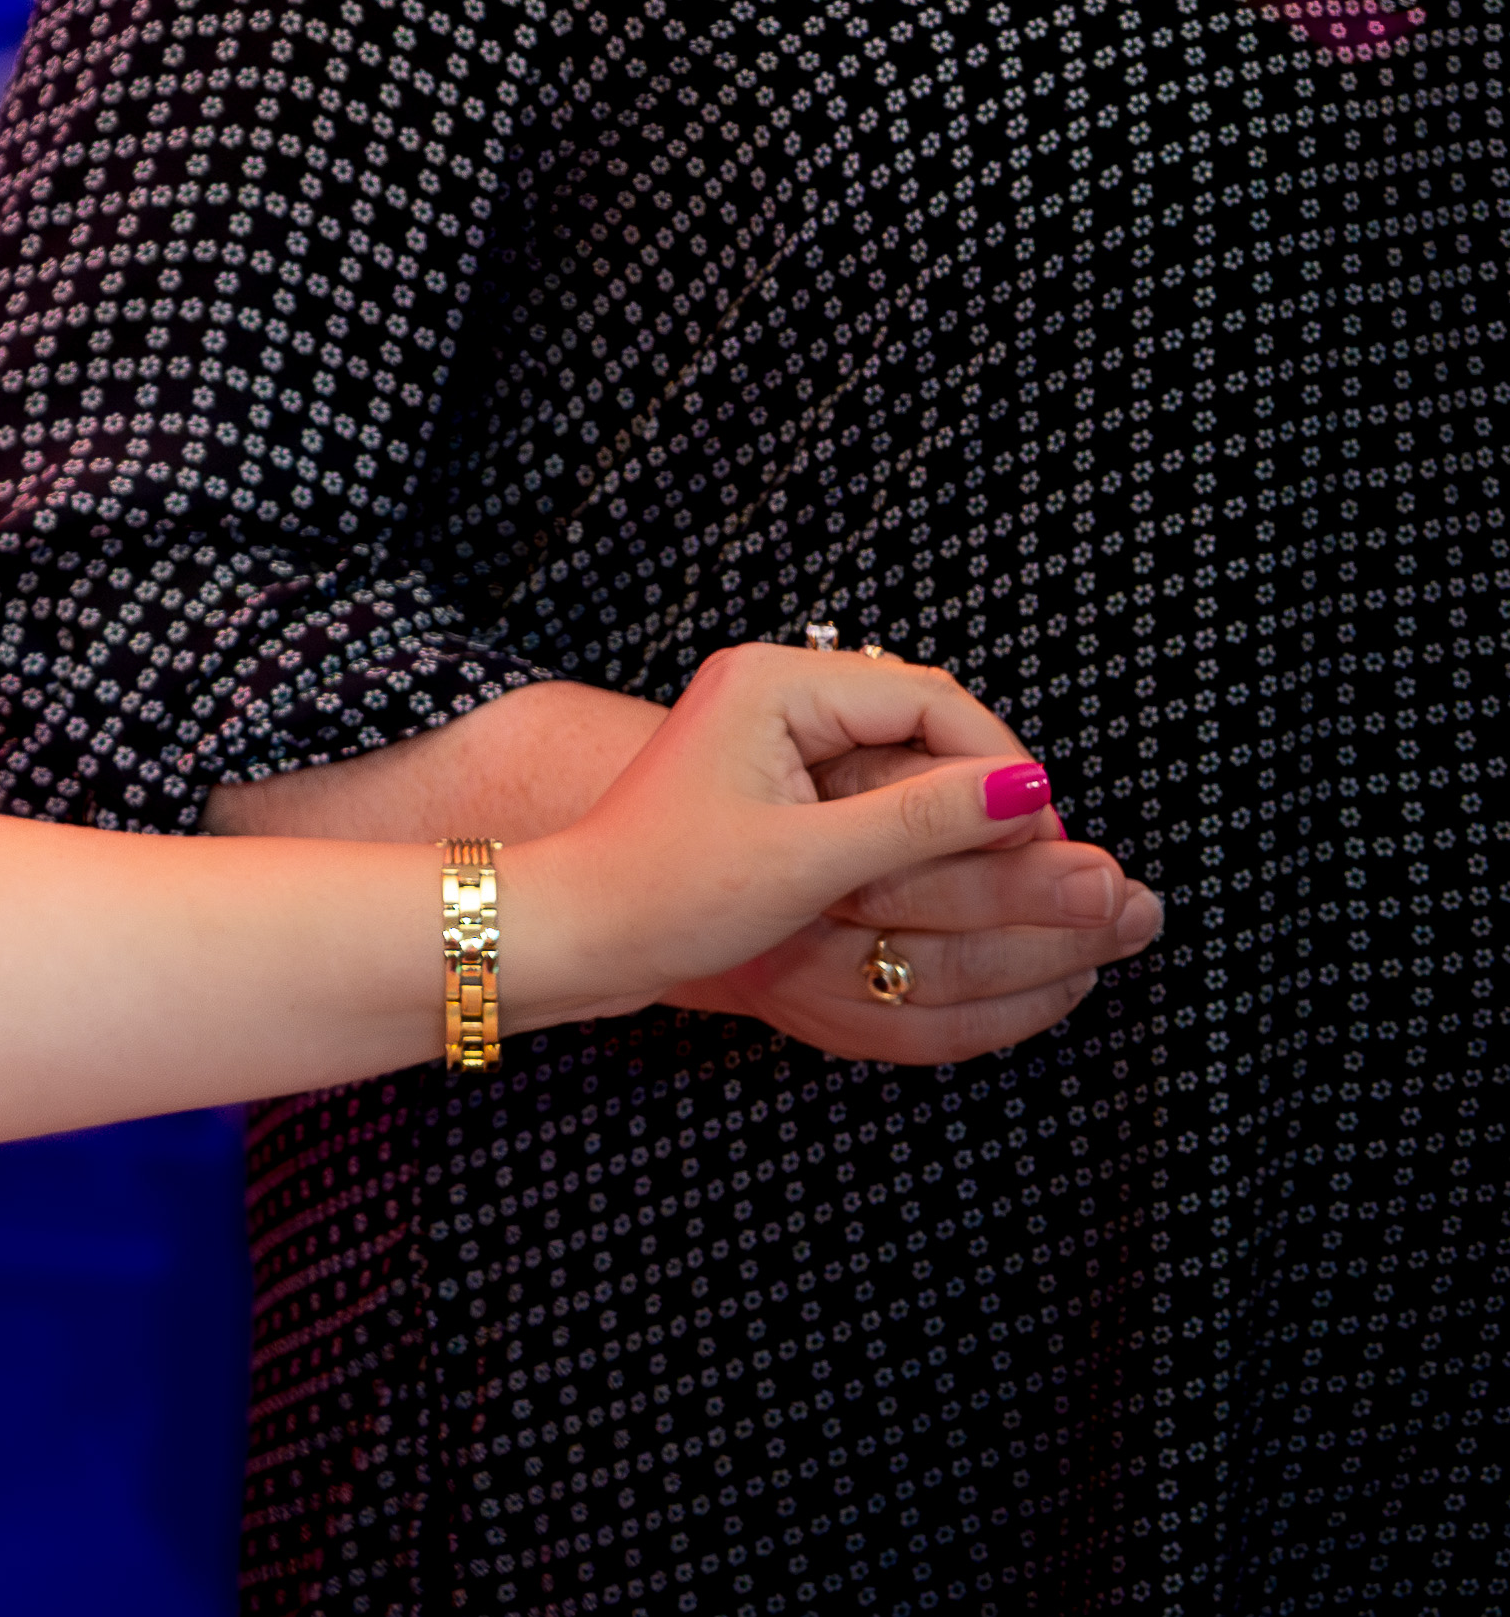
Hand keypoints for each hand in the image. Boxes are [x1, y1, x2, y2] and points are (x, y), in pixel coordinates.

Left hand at [510, 643, 1102, 1045]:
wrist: (571, 934)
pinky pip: (861, 783)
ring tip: (995, 871)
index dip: (999, 765)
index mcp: (774, 682)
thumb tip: (1033, 791)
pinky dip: (903, 822)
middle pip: (920, 718)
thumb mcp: (811, 861)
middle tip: (1034, 859)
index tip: (1044, 835)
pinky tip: (934, 871)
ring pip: (895, 753)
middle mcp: (770, 687)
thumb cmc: (669, 895)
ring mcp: (766, 729)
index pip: (931, 698)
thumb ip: (925, 821)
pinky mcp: (764, 774)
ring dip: (946, 807)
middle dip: (980, 784)